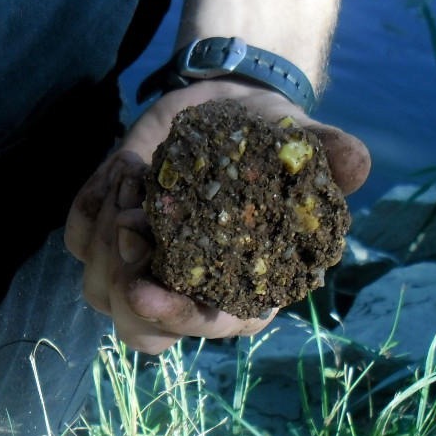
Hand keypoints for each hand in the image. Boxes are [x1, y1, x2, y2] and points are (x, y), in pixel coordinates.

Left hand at [64, 80, 370, 353]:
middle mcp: (183, 291)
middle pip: (135, 328)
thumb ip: (328, 155)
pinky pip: (77, 239)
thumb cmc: (270, 139)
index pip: (196, 326)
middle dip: (121, 284)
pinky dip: (91, 204)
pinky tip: (126, 169)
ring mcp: (137, 267)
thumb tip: (358, 163)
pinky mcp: (104, 234)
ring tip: (136, 179)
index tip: (141, 290)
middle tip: (131, 224)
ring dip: (104, 236)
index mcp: (237, 292)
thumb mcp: (304, 142)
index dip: (168, 315)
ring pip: (96, 287)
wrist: (225, 107)